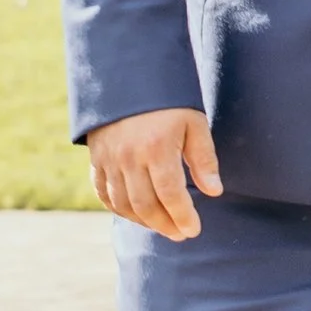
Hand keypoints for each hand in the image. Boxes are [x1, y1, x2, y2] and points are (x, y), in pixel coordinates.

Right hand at [87, 107, 221, 239]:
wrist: (128, 76)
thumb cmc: (169, 101)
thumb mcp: (194, 122)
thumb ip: (204, 158)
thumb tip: (214, 191)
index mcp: (156, 147)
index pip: (170, 194)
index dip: (183, 216)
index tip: (194, 229)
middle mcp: (129, 157)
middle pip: (145, 205)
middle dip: (165, 225)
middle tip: (181, 234)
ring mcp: (109, 159)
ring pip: (123, 204)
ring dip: (144, 222)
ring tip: (163, 226)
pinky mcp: (97, 159)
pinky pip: (104, 194)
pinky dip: (119, 210)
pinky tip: (136, 215)